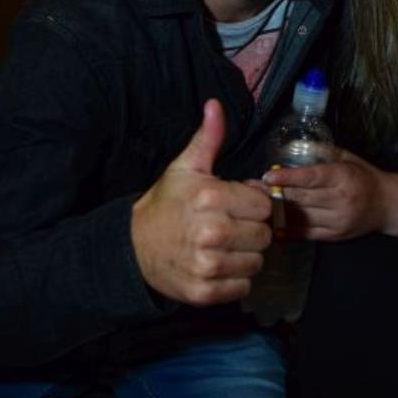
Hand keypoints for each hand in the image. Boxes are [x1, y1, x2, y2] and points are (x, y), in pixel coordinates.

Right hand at [131, 100, 272, 305]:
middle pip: (264, 235)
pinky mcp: (205, 292)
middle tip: (231, 226)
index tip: (237, 205)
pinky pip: (243, 286)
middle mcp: (212, 232)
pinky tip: (219, 265)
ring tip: (225, 246)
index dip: (254, 204)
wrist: (133, 248)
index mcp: (211, 198)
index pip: (264, 205)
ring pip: (257, 262)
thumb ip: (207, 138)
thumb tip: (215, 105)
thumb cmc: (166, 204)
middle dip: (252, 229)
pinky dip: (236, 279)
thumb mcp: (185, 168)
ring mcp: (208, 265)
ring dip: (246, 255)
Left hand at [261, 150, 393, 240]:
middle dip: (273, 194)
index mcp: (343, 177)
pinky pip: (304, 234)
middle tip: (249, 188)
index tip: (267, 176)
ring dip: (275, 211)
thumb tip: (291, 149)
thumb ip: (322, 154)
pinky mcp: (334, 237)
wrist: (388, 205)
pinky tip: (270, 223)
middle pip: (300, 199)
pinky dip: (286, 229)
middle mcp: (340, 200)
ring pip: (300, 217)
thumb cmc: (364, 177)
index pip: (311, 177)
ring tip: (254, 205)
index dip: (287, 178)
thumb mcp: (348, 159)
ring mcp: (337, 221)